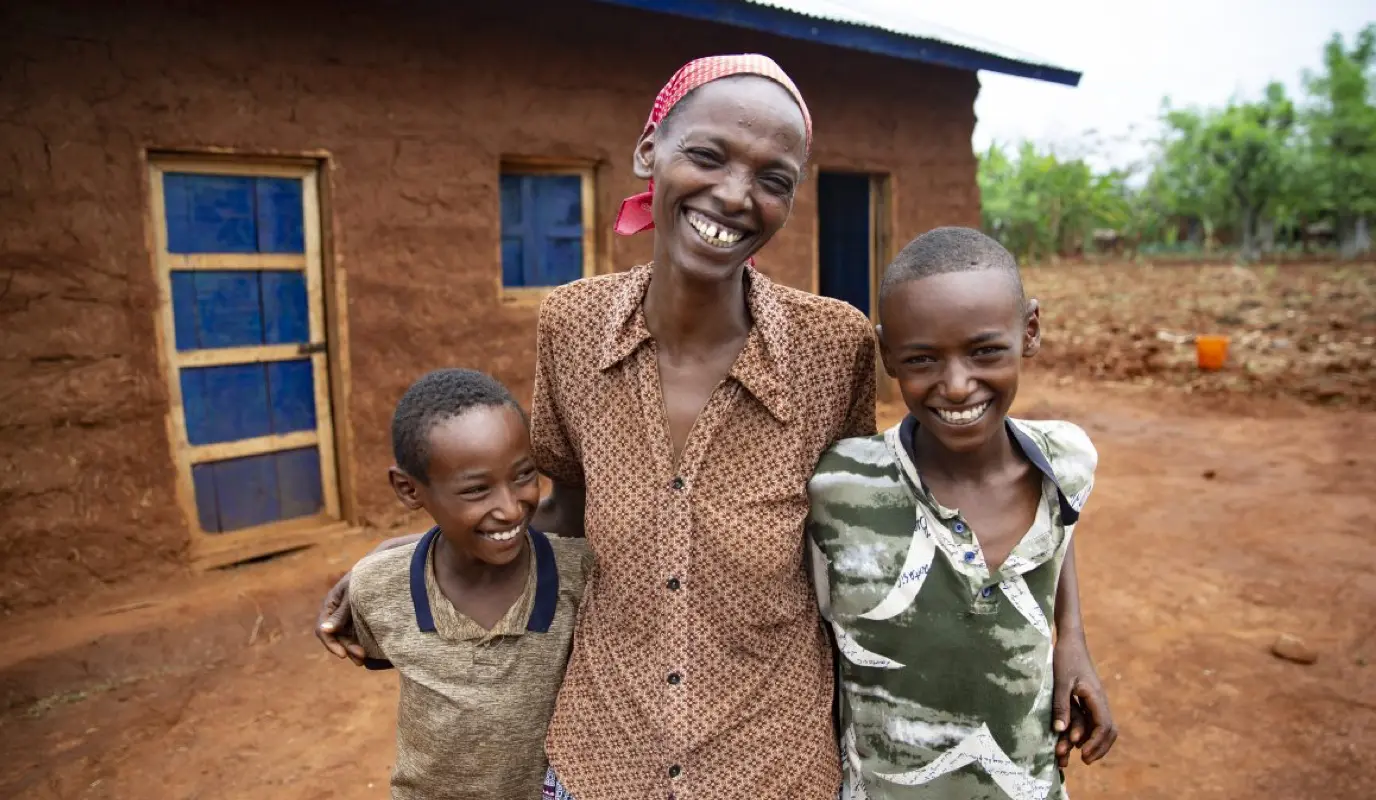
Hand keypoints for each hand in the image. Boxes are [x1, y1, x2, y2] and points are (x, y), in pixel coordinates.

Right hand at [315, 571, 365, 665]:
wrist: (381, 567)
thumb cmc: (364, 578)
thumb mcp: (352, 595)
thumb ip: (340, 613)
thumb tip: (324, 630)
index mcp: (330, 605)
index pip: (323, 629)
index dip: (331, 644)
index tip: (343, 654)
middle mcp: (336, 613)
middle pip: (336, 636)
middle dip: (347, 648)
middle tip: (361, 658)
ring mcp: (348, 616)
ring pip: (346, 637)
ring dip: (353, 649)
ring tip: (364, 659)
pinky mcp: (359, 618)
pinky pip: (357, 633)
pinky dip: (361, 642)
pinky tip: (370, 652)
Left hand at [1052, 633, 1117, 763]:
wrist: (1069, 640)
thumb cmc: (1065, 657)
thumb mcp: (1060, 681)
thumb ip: (1061, 705)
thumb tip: (1060, 730)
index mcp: (1096, 697)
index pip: (1104, 727)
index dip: (1096, 744)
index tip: (1083, 755)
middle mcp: (1099, 701)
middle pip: (1108, 730)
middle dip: (1098, 747)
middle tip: (1085, 760)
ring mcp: (1094, 700)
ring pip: (1100, 727)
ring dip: (1090, 741)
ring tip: (1077, 754)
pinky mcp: (1087, 699)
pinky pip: (1091, 720)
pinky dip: (1085, 732)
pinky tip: (1073, 739)